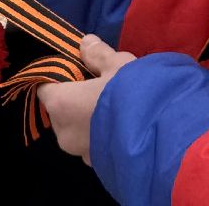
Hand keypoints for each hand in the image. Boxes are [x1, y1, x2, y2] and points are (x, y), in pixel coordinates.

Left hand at [38, 35, 134, 162]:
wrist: (163, 137)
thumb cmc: (131, 94)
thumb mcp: (117, 64)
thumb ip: (98, 54)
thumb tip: (85, 43)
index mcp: (60, 105)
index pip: (45, 87)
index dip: (58, 75)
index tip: (76, 67)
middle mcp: (64, 133)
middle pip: (61, 110)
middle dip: (76, 97)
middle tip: (100, 84)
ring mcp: (82, 154)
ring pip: (79, 130)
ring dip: (91, 118)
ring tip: (116, 104)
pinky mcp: (100, 166)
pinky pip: (95, 144)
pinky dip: (104, 133)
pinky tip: (123, 123)